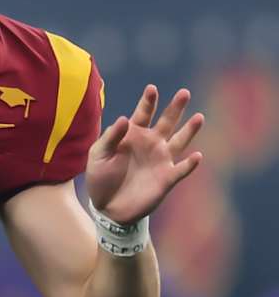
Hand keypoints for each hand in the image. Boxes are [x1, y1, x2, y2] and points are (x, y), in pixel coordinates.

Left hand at [88, 85, 203, 225]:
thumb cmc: (101, 178)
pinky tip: (197, 157)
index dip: (148, 101)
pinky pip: (181, 169)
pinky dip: (190, 164)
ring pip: (180, 141)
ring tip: (199, 117)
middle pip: (167, 121)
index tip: (151, 89)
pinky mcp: (167, 178)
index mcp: (134, 134)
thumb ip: (110, 138)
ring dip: (190, 130)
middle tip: (184, 93)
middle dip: (176, 107)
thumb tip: (123, 119)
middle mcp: (152, 143)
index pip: (143, 113)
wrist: (107, 208)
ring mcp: (161, 160)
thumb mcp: (98, 156)